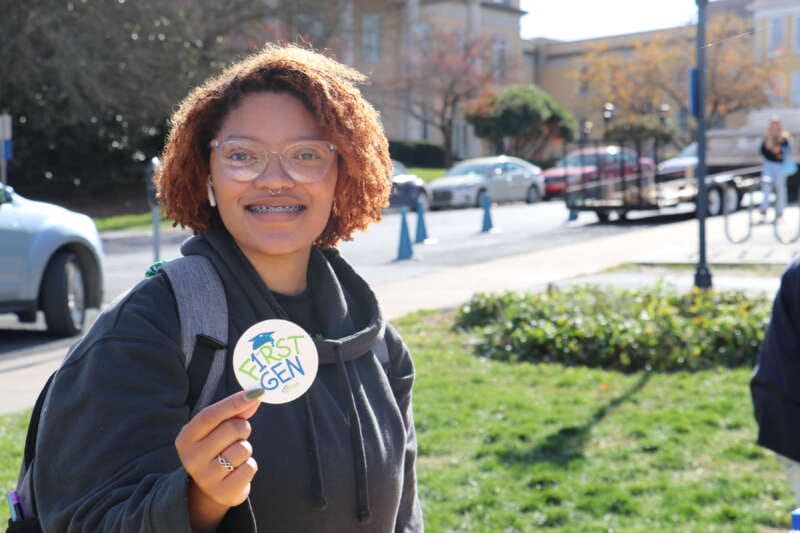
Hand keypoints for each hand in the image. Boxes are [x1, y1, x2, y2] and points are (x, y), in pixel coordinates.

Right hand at [175, 389, 263, 528]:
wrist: (211, 488)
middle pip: (231, 429)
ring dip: (246, 448)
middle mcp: (191, 458)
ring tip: (235, 455)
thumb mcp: (218, 429)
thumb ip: (236, 412)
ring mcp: (206, 477)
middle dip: (242, 428)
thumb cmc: (217, 449)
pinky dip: (249, 466)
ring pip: (243, 449)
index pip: (210, 415)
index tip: (256, 392)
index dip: (234, 402)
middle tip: (238, 435)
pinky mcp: (223, 492)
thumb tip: (256, 395)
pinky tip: (237, 470)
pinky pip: (249, 468)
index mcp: (186, 437)